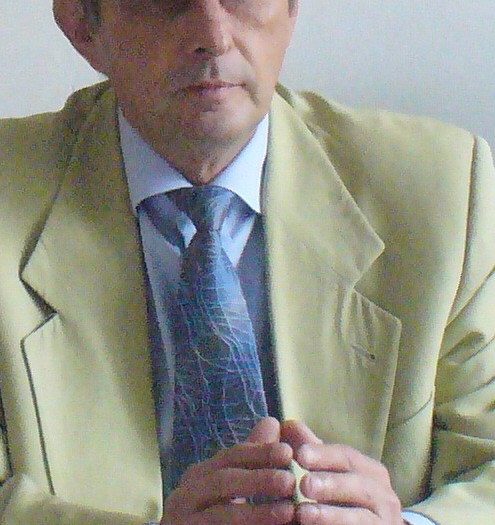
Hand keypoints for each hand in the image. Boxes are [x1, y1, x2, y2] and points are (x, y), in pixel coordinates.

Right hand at [161, 417, 295, 524]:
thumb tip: (272, 422)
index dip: (260, 452)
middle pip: (222, 482)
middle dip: (258, 480)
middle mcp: (185, 494)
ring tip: (287, 511)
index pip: (230, 456)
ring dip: (255, 513)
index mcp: (199, 475)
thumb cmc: (215, 513)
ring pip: (219, 515)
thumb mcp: (233, 483)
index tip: (288, 452)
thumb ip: (251, 458)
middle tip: (289, 481)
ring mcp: (182, 521)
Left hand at [281, 421, 404, 523]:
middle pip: (358, 485)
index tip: (300, 454)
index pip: (347, 456)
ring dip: (331, 514)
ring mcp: (384, 521)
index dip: (323, 455)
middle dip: (330, 484)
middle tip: (304, 484)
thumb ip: (310, 451)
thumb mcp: (328, 473)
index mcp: (370, 470)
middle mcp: (383, 494)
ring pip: (361, 517)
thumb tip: (287, 424)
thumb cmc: (344, 499)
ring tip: (302, 513)